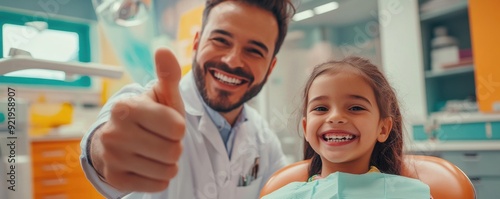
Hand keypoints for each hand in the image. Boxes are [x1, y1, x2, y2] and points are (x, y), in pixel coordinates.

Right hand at [90, 48, 185, 191]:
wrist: (116, 141)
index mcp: (127, 107)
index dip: (178, 127)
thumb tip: (163, 50)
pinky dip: (160, 177)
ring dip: (168, 162)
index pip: (177, 128)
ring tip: (155, 151)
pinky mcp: (116, 179)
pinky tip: (148, 165)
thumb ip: (167, 75)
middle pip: (174, 151)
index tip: (167, 124)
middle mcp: (115, 132)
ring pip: (168, 169)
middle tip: (161, 139)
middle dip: (174, 146)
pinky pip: (159, 184)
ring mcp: (113, 157)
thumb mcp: (161, 95)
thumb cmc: (148, 115)